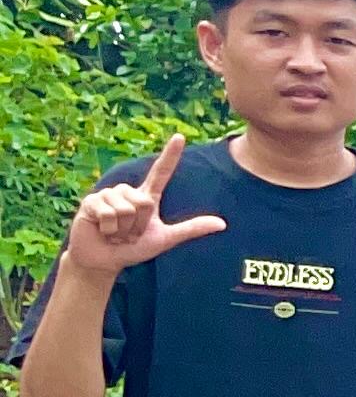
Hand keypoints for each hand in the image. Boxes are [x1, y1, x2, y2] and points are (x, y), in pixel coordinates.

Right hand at [61, 135, 229, 273]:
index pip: (161, 172)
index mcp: (147, 197)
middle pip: (144, 203)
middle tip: (129, 234)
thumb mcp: (165, 239)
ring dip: (123, 230)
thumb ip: (191, 229)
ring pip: (126, 209)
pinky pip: (109, 214)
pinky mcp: (91, 201)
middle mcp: (128, 191)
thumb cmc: (132, 249)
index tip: (180, 136)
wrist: (104, 260)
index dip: (170, 155)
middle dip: (138, 226)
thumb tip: (223, 223)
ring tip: (115, 233)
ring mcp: (108, 194)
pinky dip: (110, 230)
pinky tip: (103, 232)